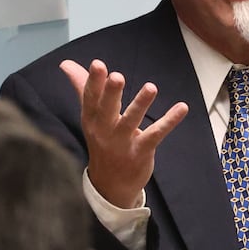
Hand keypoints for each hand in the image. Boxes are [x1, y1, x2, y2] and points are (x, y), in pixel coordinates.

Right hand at [60, 59, 188, 207]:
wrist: (110, 185)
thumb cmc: (102, 141)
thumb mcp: (91, 116)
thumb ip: (83, 88)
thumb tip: (66, 64)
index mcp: (92, 119)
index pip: (90, 98)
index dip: (93, 81)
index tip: (97, 64)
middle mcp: (104, 130)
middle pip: (107, 109)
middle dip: (111, 93)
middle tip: (117, 76)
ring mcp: (122, 143)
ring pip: (131, 121)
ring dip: (141, 104)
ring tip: (151, 87)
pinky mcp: (141, 152)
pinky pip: (155, 134)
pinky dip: (169, 121)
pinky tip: (182, 107)